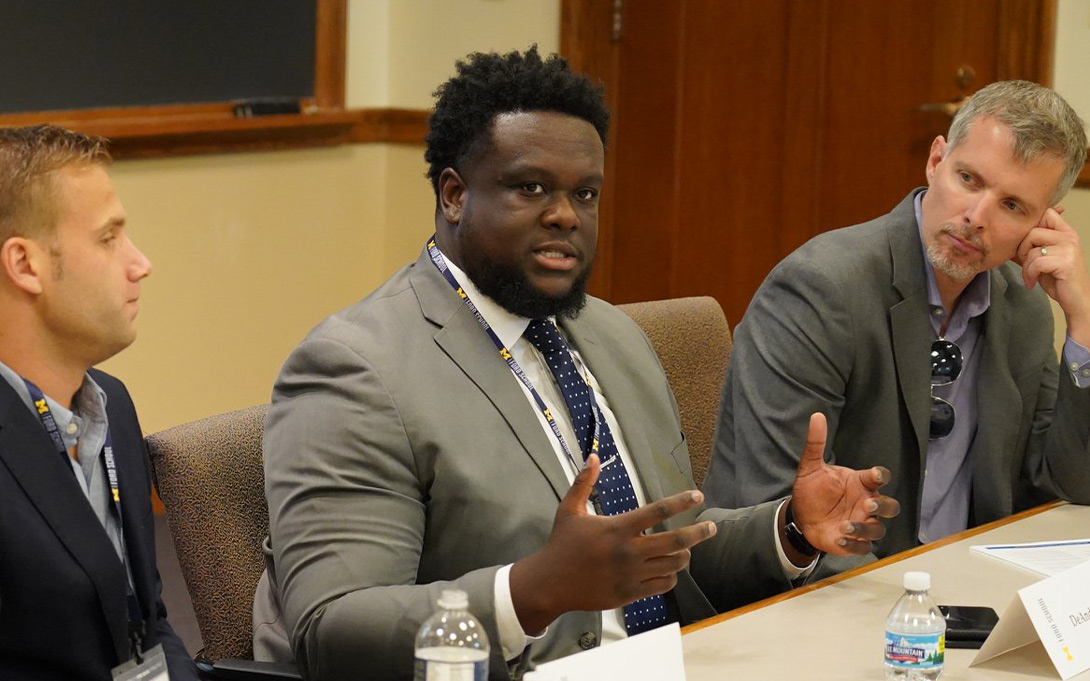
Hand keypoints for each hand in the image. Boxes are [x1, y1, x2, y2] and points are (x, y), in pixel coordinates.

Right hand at [510, 454, 716, 633]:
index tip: (698, 495)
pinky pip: (663, 585)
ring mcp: (632, 574)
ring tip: (687, 548)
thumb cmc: (561, 544)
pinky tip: (670, 569)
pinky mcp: (631, 593)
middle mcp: (630, 551)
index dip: (681, 501)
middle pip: (676, 541)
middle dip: (699, 533)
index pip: (658, 511)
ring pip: (674, 565)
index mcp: (618, 528)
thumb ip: (583, 483)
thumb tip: (592, 457)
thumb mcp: (569, 509)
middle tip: (712, 527)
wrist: (550, 583)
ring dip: (685, 555)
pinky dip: (672, 576)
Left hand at [788, 413, 899, 557]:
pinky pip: (863, 547)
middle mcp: (865, 504)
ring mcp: (861, 524)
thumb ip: (815, 444)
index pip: (879, 477)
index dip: (880, 475)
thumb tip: (816, 416)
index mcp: (860, 483)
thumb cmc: (812, 490)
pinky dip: (854, 544)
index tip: (874, 475)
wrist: (800, 515)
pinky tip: (839, 538)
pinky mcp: (853, 542)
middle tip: (868, 503)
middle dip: (883, 506)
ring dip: (865, 528)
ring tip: (845, 524)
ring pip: (878, 529)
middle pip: (890, 507)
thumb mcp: (810, 467)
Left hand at [1016, 207, 1089, 344]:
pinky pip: (1036, 262)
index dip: (1031, 227)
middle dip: (1022, 249)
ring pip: (1032, 249)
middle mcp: (1069, 237)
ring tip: (1031, 276)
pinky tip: (1032, 283)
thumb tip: (1006, 236)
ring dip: (1026, 266)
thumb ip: (1031, 246)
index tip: (1028, 245)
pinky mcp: (1065, 262)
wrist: (1076, 300)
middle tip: (1026, 264)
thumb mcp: (1043, 258)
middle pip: (1033, 231)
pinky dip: (1029, 274)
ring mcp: (1069, 248)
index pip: (1046, 213)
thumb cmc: (1057, 279)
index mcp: (1066, 233)